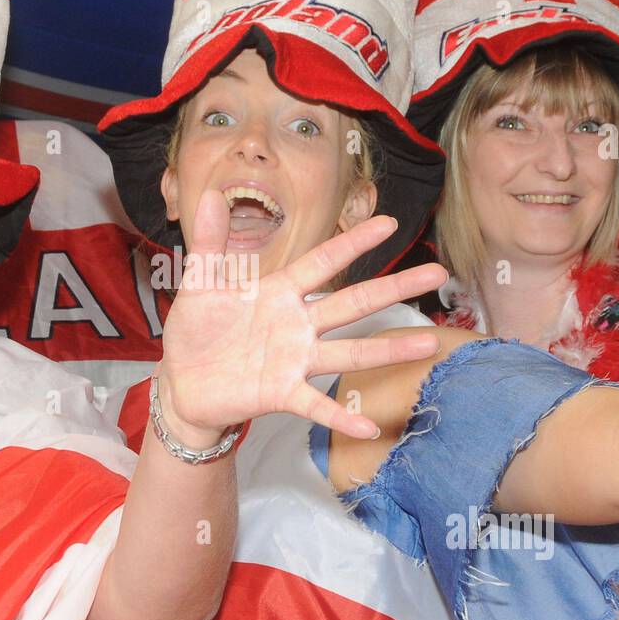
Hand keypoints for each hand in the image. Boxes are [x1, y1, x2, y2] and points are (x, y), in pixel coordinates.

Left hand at [159, 193, 446, 440]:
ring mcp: (293, 361)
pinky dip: (340, 417)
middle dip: (393, 289)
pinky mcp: (281, 394)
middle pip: (353, 303)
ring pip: (348, 352)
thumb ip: (210, 242)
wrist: (182, 383)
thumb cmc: (197, 331)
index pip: (322, 262)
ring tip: (427, 345)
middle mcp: (296, 325)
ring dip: (387, 349)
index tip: (388, 222)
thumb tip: (211, 193)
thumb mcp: (201, 284)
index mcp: (279, 293)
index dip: (354, 243)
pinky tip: (370, 426)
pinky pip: (316, 405)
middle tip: (436, 274)